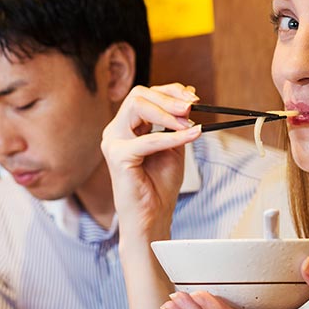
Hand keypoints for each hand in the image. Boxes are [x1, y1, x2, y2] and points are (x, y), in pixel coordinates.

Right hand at [100, 83, 200, 241]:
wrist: (153, 217)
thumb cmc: (160, 186)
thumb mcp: (174, 146)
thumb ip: (177, 123)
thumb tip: (189, 95)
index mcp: (127, 127)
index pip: (144, 95)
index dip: (170, 92)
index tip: (194, 97)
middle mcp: (116, 131)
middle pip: (138, 95)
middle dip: (168, 97)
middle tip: (193, 106)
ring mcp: (113, 143)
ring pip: (137, 106)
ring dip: (168, 111)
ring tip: (190, 122)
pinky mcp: (118, 157)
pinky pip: (147, 139)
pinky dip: (172, 137)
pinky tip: (192, 135)